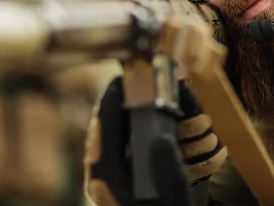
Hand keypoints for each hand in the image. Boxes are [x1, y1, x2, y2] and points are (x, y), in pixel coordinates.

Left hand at [85, 76, 226, 205]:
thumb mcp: (174, 202)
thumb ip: (170, 173)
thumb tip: (161, 139)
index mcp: (108, 183)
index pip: (104, 133)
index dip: (111, 103)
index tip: (119, 80)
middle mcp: (100, 181)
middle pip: (101, 132)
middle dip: (113, 104)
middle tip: (127, 81)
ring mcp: (104, 183)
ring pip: (104, 140)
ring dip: (116, 117)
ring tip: (131, 95)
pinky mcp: (111, 185)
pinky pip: (111, 150)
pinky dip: (121, 132)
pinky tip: (136, 124)